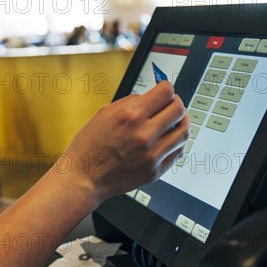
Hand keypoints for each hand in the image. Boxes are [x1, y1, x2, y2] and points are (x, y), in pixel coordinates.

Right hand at [61, 81, 188, 205]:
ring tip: (176, 121)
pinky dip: (177, 142)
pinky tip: (171, 138)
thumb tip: (149, 97)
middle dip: (177, 102)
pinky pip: (178, 152)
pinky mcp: (155, 171)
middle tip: (173, 103)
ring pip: (183, 132)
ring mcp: (152, 155)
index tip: (166, 90)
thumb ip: (130, 102)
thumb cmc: (89, 147)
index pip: (165, 93)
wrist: (83, 178)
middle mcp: (145, 134)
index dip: (167, 88)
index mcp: (131, 116)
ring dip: (182, 122)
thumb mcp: (104, 114)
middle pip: (178, 110)